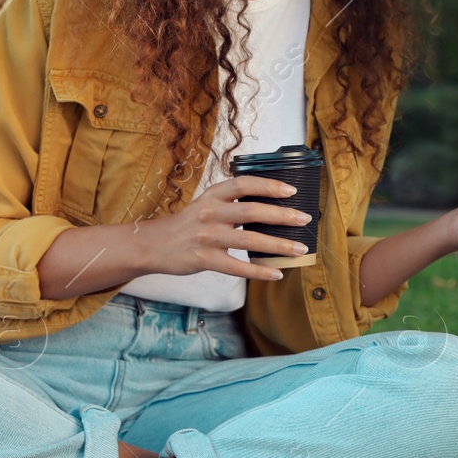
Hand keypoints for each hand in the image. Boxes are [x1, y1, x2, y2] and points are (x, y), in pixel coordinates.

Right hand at [139, 176, 313, 281]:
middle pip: (252, 211)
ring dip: (278, 245)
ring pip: (249, 239)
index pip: (244, 184)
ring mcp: (206, 236)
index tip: (292, 191)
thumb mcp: (206, 204)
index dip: (269, 186)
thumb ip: (232, 203)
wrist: (152, 245)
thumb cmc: (187, 224)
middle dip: (282, 215)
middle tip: (305, 219)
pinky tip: (276, 273)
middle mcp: (210, 212)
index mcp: (212, 195)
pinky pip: (236, 266)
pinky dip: (259, 271)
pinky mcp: (203, 259)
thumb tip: (270, 206)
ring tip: (299, 249)